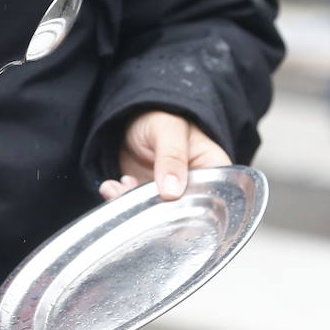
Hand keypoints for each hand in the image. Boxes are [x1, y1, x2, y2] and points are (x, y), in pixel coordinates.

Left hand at [99, 110, 230, 201]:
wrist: (134, 115)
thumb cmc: (162, 115)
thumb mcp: (169, 130)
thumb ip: (172, 157)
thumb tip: (172, 191)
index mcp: (215, 169)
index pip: (217, 199)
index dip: (198, 212)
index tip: (171, 209)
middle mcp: (196, 187)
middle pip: (186, 214)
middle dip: (159, 212)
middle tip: (138, 201)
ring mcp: (172, 194)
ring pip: (158, 214)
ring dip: (135, 206)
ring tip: (119, 188)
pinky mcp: (149, 197)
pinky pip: (137, 208)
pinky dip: (123, 200)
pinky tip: (113, 187)